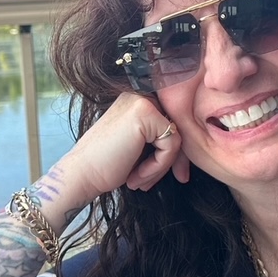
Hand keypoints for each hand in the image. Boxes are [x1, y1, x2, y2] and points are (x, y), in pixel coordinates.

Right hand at [42, 93, 189, 219]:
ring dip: (162, 166)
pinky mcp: (145, 114)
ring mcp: (142, 101)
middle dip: (175, 159)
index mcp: (138, 100)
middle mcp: (140, 95)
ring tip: (141, 181)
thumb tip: (197, 143)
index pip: (172, 123)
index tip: (175, 174)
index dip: (175, 151)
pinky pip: (171, 145)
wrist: (80, 176)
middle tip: (169, 180)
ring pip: (176, 138)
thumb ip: (162, 138)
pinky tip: (136, 176)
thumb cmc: (107, 165)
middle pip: (178, 128)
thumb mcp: (140, 147)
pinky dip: (158, 167)